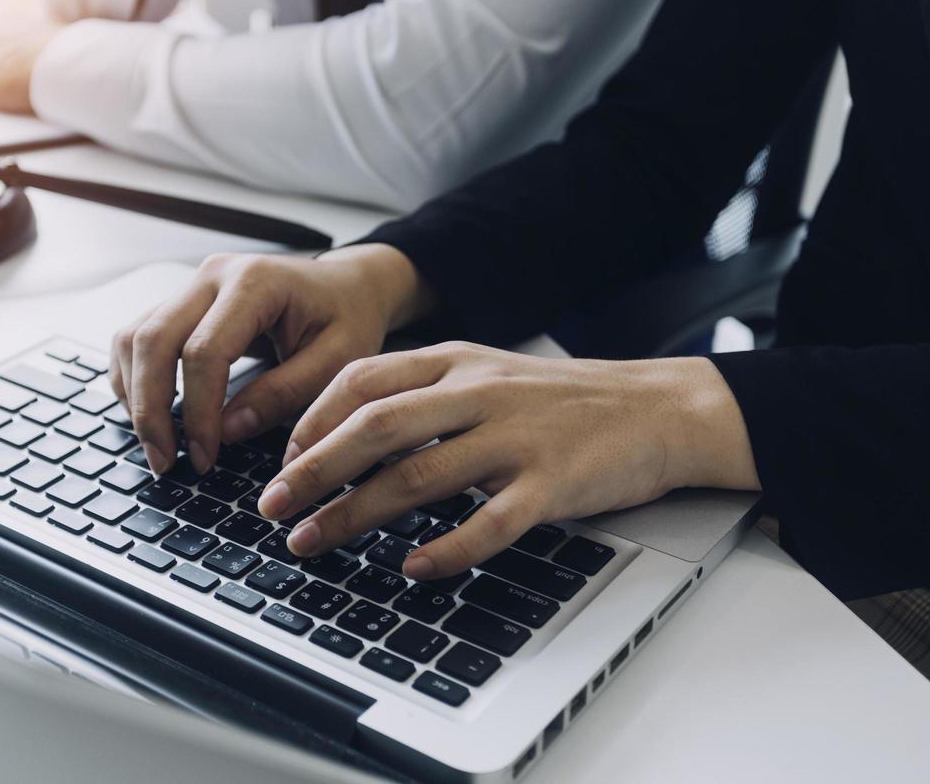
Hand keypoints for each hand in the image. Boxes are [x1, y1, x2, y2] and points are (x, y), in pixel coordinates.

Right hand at [109, 245, 432, 475]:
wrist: (347, 286)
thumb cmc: (347, 317)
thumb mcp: (338, 361)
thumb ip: (284, 393)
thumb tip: (227, 431)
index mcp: (255, 282)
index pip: (204, 351)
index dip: (198, 411)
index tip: (205, 455)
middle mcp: (213, 275)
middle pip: (153, 340)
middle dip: (150, 408)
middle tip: (164, 460)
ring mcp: (192, 285)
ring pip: (134, 337)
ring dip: (134, 395)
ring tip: (156, 445)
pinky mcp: (182, 302)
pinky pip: (138, 337)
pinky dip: (133, 378)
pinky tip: (150, 414)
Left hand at [258, 345, 757, 578]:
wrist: (658, 408)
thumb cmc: (564, 400)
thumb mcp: (488, 374)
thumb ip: (426, 394)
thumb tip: (349, 432)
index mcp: (456, 361)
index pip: (364, 379)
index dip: (312, 419)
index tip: (281, 457)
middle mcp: (478, 392)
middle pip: (376, 426)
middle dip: (313, 469)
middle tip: (271, 507)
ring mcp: (516, 437)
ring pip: (418, 474)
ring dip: (354, 512)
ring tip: (312, 542)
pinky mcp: (552, 483)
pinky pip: (489, 521)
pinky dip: (446, 548)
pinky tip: (413, 567)